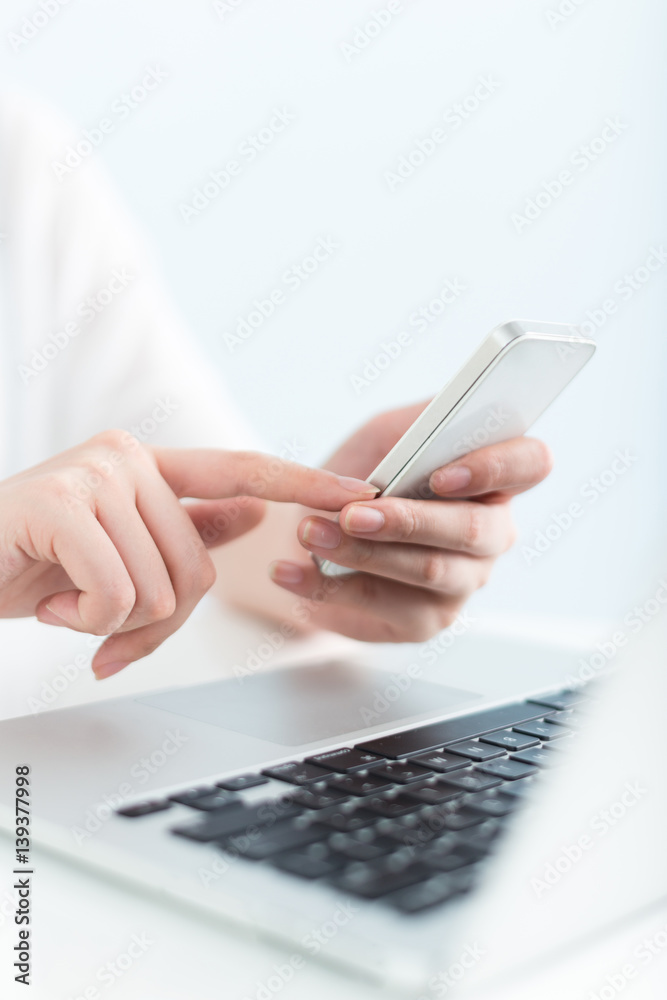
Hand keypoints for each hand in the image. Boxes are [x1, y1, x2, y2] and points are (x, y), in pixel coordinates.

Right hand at [0, 429, 375, 676]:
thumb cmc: (32, 565)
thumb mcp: (114, 551)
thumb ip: (183, 530)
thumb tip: (256, 515)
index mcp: (147, 466)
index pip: (241, 471)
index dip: (304, 484)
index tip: (360, 493)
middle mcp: (127, 457)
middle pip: (199, 569)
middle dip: (153, 618)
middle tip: (95, 612)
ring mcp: (95, 474)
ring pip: (161, 589)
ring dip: (112, 621)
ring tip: (65, 597)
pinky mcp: (61, 502)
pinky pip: (117, 594)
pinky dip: (85, 621)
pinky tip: (48, 600)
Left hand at [269, 403, 552, 641]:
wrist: (310, 531)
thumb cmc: (358, 478)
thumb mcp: (384, 435)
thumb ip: (415, 424)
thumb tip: (440, 417)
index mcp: (494, 478)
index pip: (531, 463)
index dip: (495, 468)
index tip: (441, 475)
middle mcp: (490, 533)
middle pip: (474, 530)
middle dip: (408, 521)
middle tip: (352, 513)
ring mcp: (463, 580)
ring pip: (428, 572)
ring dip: (363, 552)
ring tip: (310, 533)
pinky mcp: (424, 620)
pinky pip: (383, 607)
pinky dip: (329, 588)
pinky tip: (292, 571)